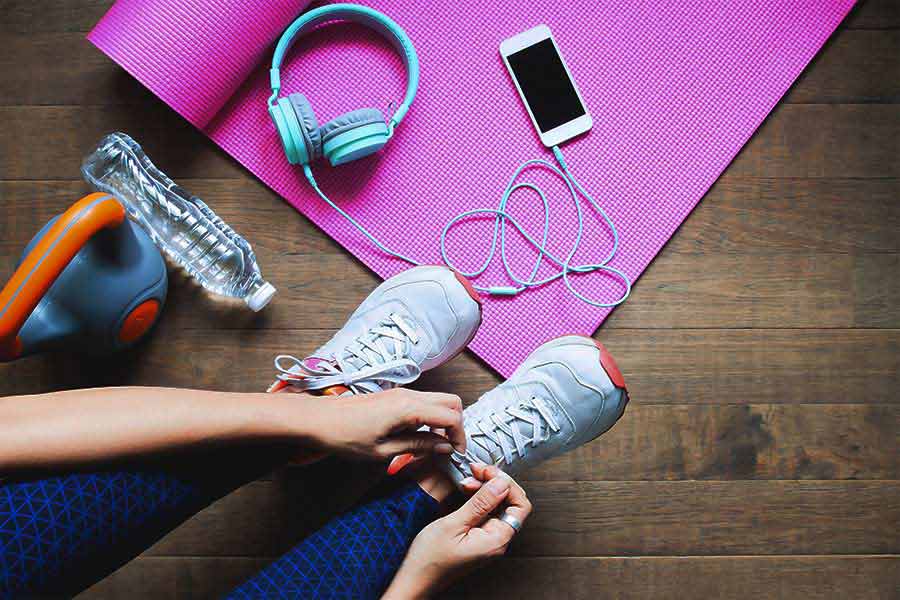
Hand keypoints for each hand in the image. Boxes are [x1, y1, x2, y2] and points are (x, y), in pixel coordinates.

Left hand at [299, 388, 465, 460]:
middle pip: (451, 402)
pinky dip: (429, 419)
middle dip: (456, 426)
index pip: (451, 417)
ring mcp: (402, 393)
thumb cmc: (344, 436)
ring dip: (442, 422)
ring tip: (431, 447)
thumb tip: (445, 447)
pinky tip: (416, 438)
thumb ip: (418, 447)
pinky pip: (423, 403)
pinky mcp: (394, 396)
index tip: (456, 454)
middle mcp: (409, 395)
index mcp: (409, 408)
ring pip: (438, 401)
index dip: (459, 437)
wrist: (317, 419)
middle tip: (448, 449)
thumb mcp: (384, 451)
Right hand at [383, 464, 531, 598]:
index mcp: (496, 540)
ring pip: (498, 506)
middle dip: (495, 482)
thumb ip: (480, 503)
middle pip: (510, 503)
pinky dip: (478, 498)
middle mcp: (497, 540)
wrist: (414, 580)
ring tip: (467, 479)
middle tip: (475, 471)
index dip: (507, 483)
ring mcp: (488, 539)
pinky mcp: (478, 537)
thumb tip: (501, 484)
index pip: (520, 505)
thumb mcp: (453, 524)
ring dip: (485, 488)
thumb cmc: (429, 560)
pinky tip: (466, 491)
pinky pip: (486, 512)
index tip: (488, 471)